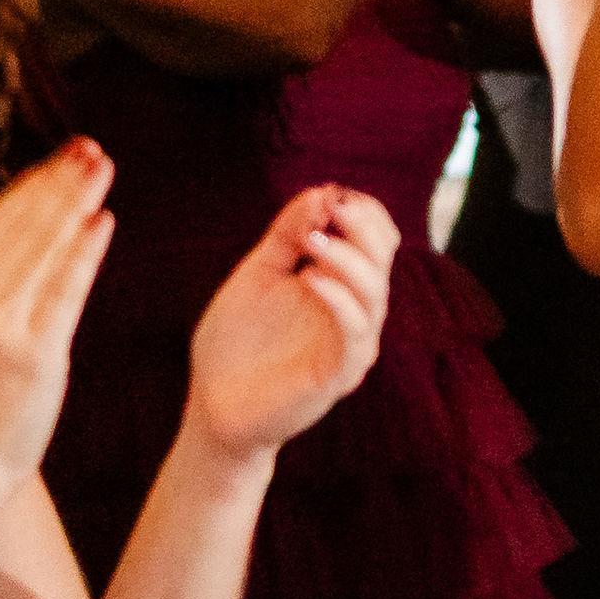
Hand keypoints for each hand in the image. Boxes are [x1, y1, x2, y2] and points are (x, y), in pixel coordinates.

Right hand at [0, 141, 113, 508]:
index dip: (29, 187)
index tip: (58, 159)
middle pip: (21, 228)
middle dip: (58, 183)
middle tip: (90, 150)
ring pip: (43, 250)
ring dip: (76, 203)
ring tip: (101, 170)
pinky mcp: (35, 354)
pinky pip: (64, 291)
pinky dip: (84, 252)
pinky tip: (103, 221)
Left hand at [186, 186, 393, 457]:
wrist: (214, 407)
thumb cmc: (236, 342)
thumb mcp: (258, 275)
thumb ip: (286, 236)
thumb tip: (321, 191)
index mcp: (344, 285)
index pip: (377, 238)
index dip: (363, 211)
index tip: (330, 193)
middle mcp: (357, 311)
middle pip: (385, 257)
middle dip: (363, 226)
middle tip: (333, 206)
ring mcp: (352, 344)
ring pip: (375, 293)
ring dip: (348, 259)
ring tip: (313, 239)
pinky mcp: (339, 374)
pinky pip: (354, 333)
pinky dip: (338, 300)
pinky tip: (308, 279)